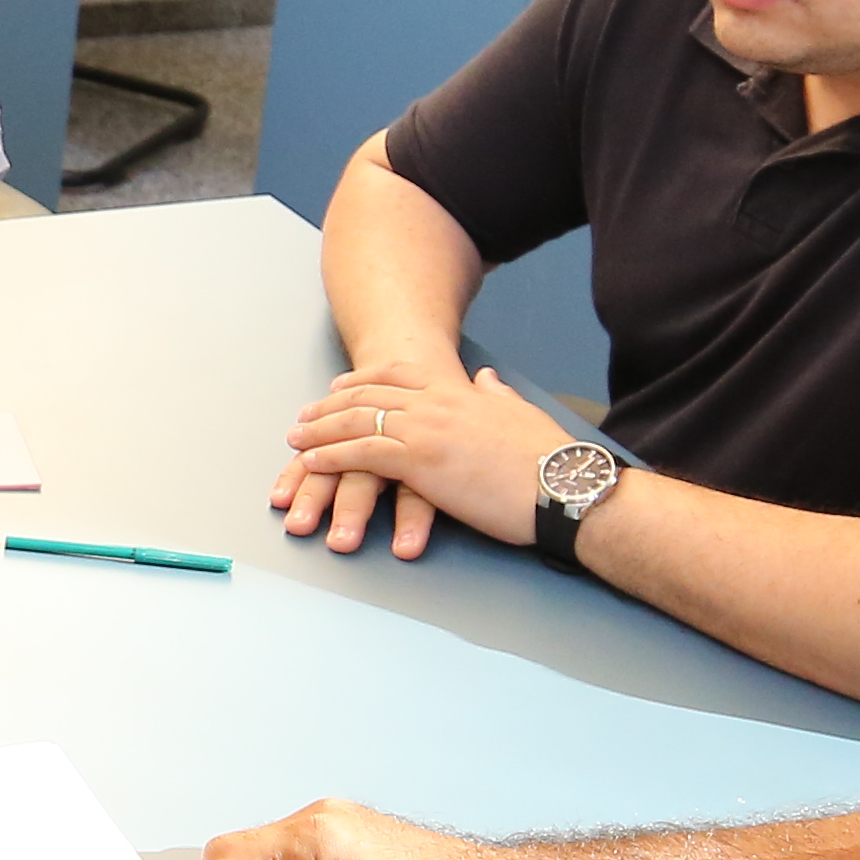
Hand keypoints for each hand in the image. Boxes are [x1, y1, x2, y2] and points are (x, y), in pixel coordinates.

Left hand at [274, 362, 561, 561]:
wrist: (562, 484)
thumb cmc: (546, 459)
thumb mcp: (519, 413)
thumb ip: (495, 394)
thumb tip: (485, 379)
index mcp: (459, 390)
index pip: (398, 375)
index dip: (363, 380)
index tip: (339, 387)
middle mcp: (437, 402)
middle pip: (369, 395)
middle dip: (330, 406)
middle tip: (305, 416)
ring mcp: (426, 430)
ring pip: (357, 421)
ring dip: (321, 431)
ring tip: (297, 439)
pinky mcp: (420, 462)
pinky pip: (362, 453)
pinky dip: (332, 456)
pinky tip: (313, 462)